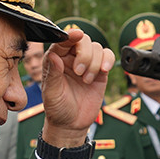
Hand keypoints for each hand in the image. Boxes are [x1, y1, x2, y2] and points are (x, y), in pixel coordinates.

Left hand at [40, 27, 114, 146]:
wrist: (72, 124)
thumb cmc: (57, 108)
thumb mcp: (51, 93)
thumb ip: (53, 74)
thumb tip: (53, 55)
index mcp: (55, 59)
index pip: (62, 41)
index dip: (70, 35)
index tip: (77, 34)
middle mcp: (71, 58)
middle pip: (82, 41)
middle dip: (84, 54)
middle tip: (79, 72)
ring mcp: (87, 63)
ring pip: (96, 47)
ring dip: (94, 62)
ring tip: (86, 80)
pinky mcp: (100, 71)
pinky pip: (108, 56)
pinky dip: (107, 60)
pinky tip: (103, 70)